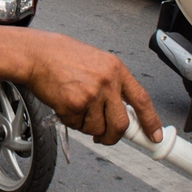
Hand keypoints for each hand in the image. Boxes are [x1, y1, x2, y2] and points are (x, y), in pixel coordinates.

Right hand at [0, 27, 161, 143]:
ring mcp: (92, 94)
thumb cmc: (61, 57)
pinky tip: (63, 104)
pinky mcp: (74, 104)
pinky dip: (70, 121)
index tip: (155, 136)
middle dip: (113, 136)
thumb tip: (122, 113)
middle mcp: (107, 81)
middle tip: (105, 137)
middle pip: (121, 123)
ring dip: (86, 126)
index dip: (151, 121)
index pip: (142, 100)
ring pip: (98, 128)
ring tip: (75, 108)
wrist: (36, 54)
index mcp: (116, 69)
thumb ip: (111, 85)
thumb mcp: (96, 63)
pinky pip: (78, 126)